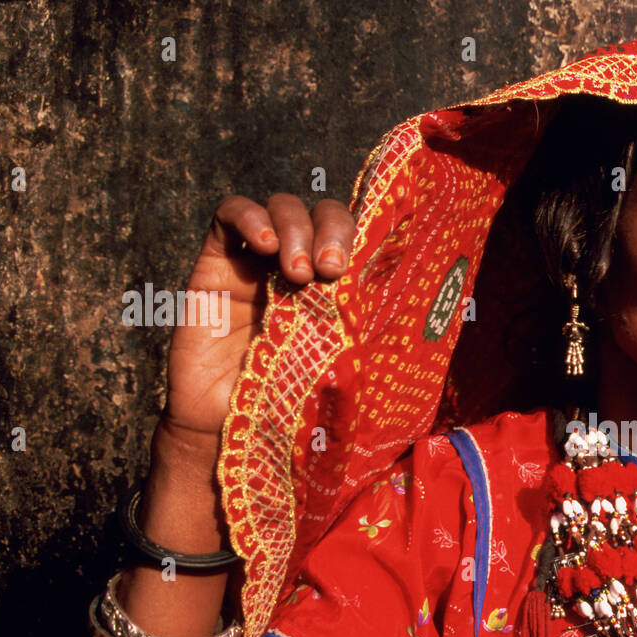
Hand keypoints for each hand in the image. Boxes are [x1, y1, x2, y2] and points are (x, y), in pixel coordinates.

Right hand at [159, 194, 354, 453]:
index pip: (351, 234)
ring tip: (298, 273)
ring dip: (294, 228)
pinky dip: (248, 217)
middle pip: (319, 211)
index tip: (353, 269)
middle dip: (329, 229)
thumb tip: (422, 317)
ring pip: (280, 206)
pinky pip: (228, 214)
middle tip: (330, 269)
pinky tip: (262, 246)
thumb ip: (365, 334)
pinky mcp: (214, 263)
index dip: (355, 235)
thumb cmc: (293, 402)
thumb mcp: (340, 364)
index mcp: (333, 285)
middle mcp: (297, 264)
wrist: (233, 430)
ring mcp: (256, 260)